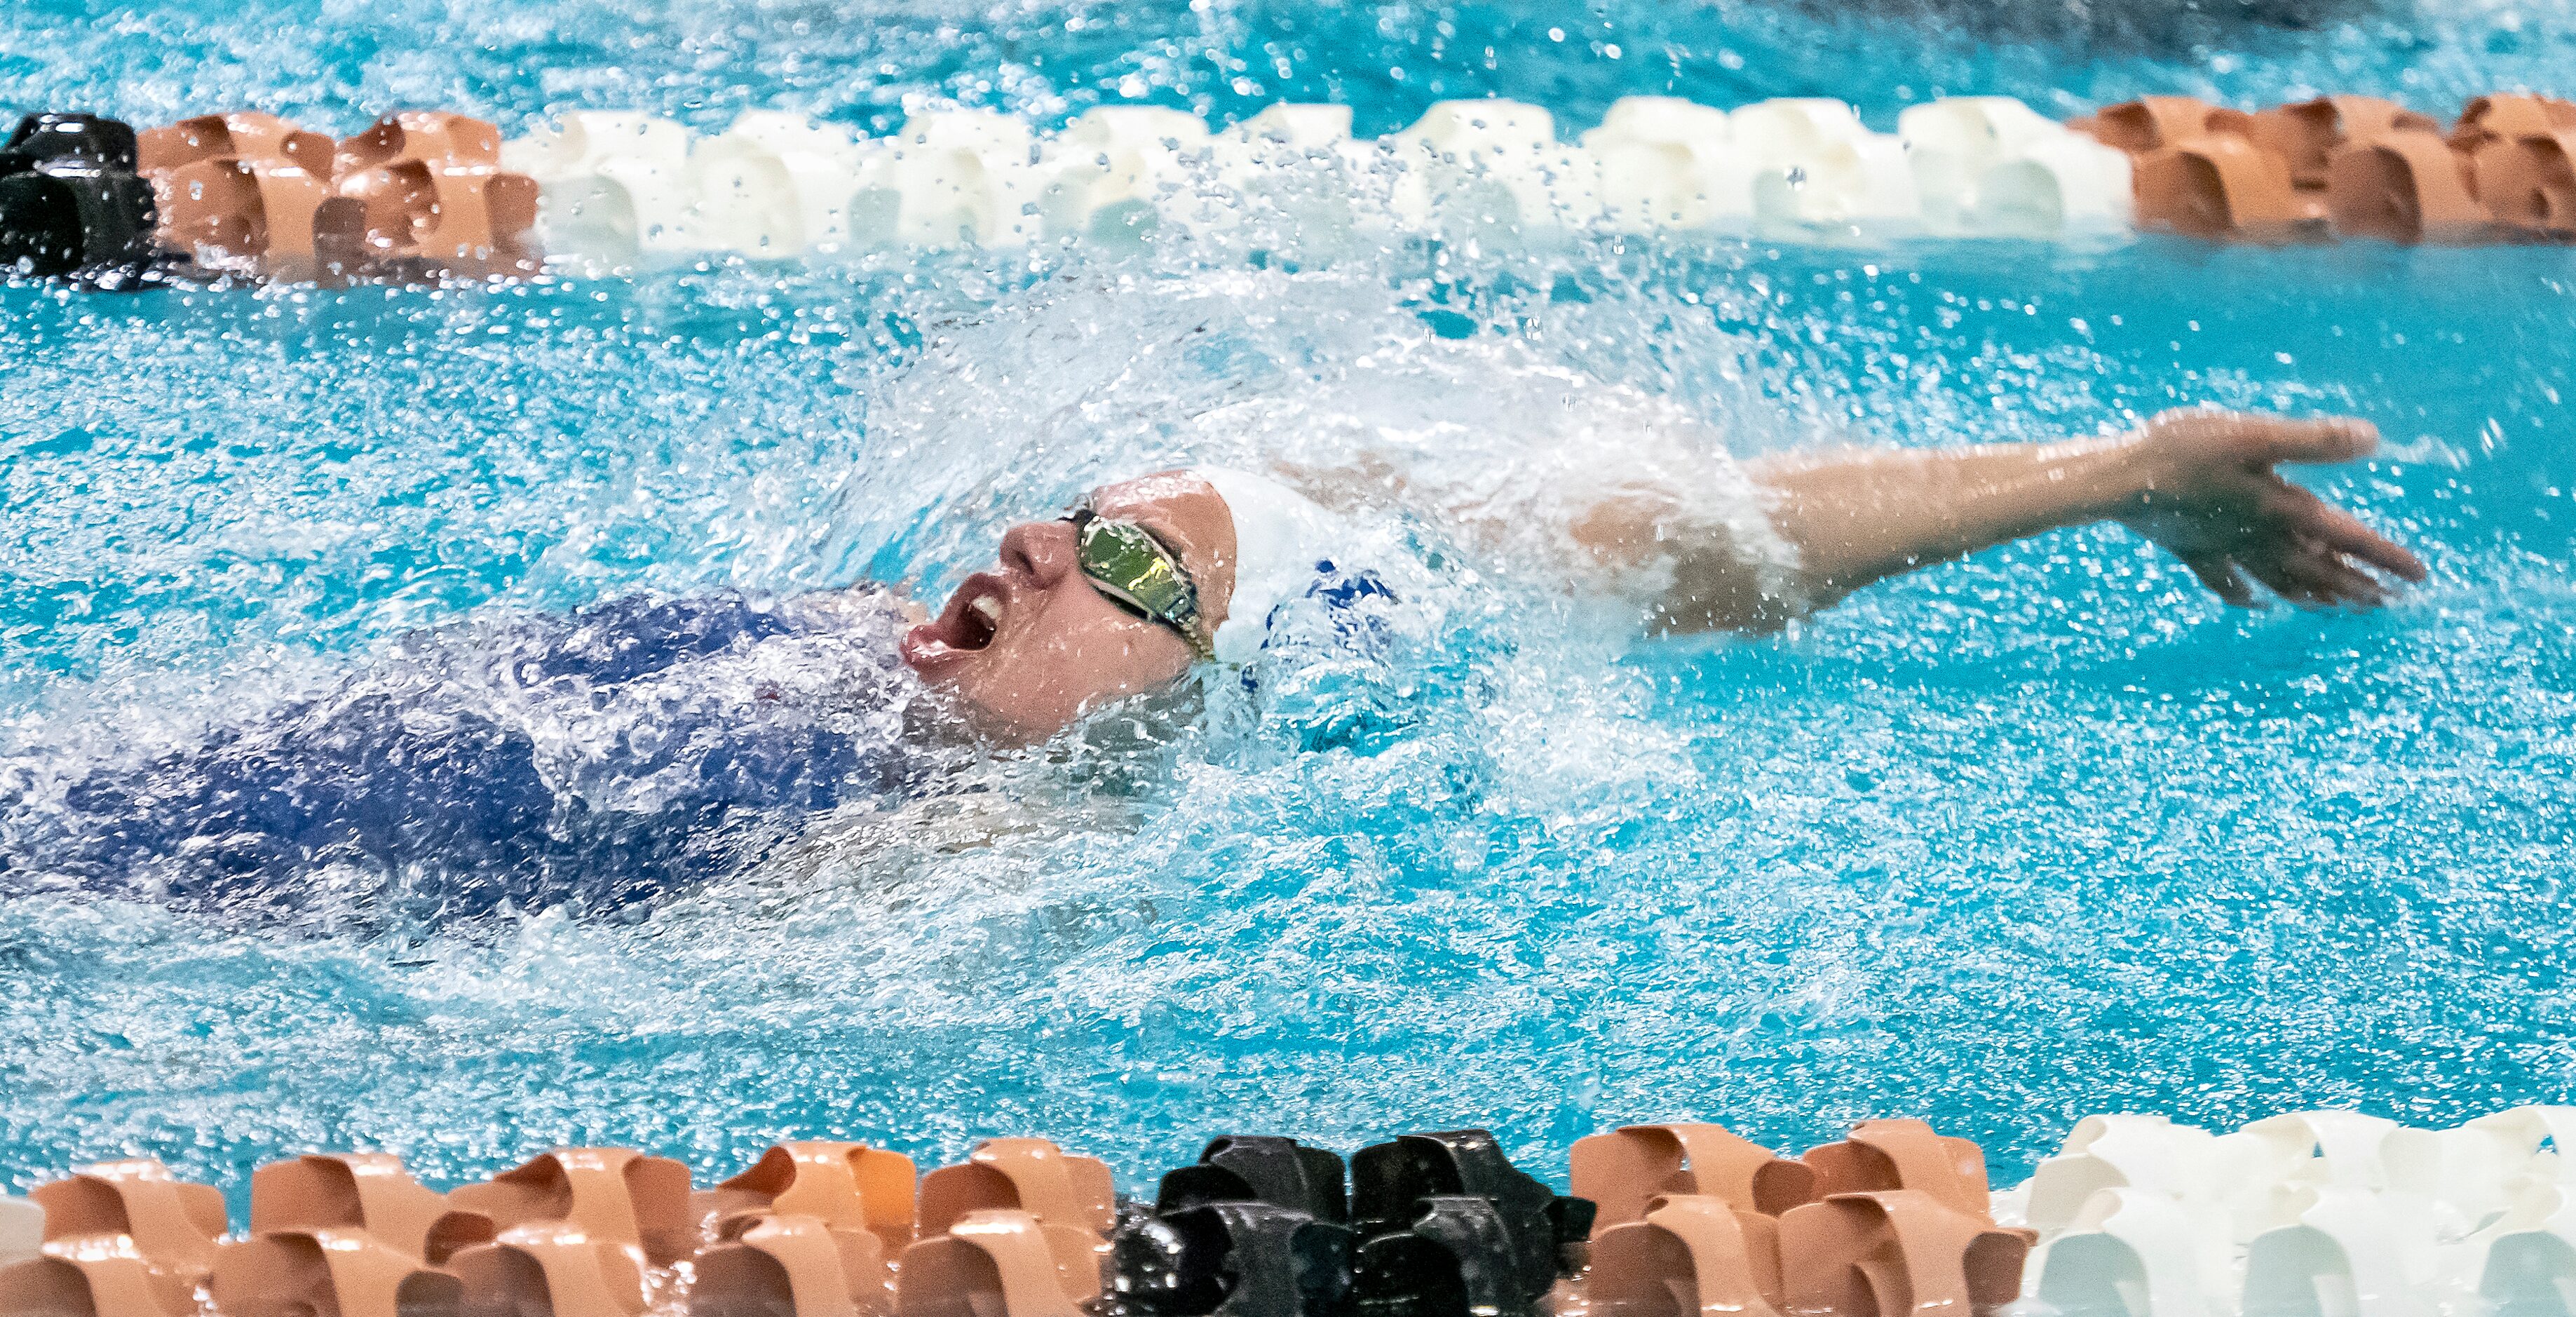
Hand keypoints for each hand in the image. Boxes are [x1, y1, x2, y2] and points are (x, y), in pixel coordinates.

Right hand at [2117, 408, 2427, 607]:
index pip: (2347, 537)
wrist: (2116, 481)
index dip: (2385, 556)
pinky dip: (2245, 597)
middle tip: (2390, 603)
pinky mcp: (2191, 550)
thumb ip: (2314, 440)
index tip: (2420, 577)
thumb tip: (2374, 440)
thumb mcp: (2254, 434)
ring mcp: (2224, 548)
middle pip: (2318, 569)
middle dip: (2356, 586)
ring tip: (2339, 609)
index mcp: (2281, 509)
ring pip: (2280, 580)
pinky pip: (2226, 582)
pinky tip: (2255, 605)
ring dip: (2314, 595)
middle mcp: (2258, 536)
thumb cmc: (2183, 451)